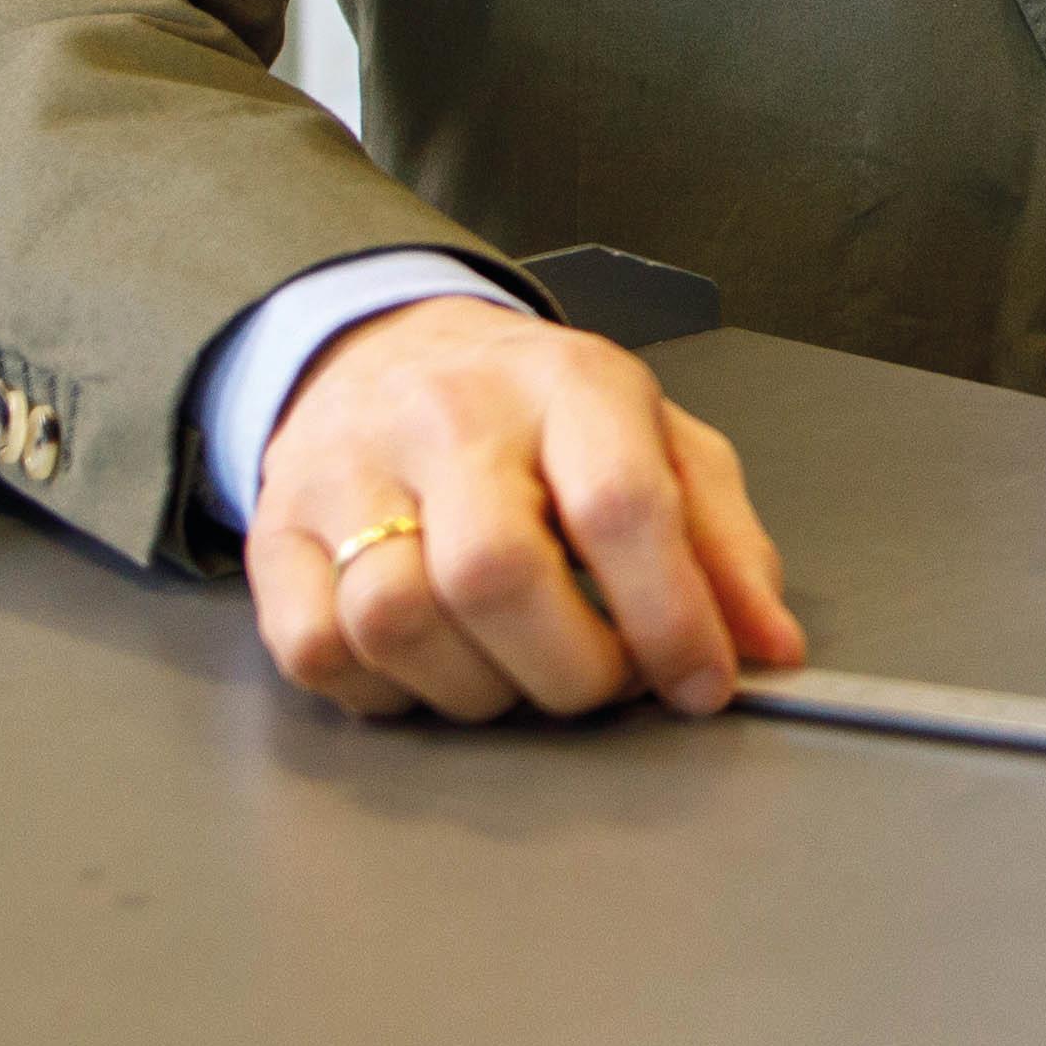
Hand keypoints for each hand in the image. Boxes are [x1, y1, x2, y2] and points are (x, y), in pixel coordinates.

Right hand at [243, 295, 801, 723]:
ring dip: (479, 690)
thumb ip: (724, 545)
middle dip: (571, 670)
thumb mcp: (660, 444)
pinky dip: (387, 693)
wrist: (392, 352)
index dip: (670, 617)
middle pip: (496, 573)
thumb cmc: (545, 417)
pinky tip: (436, 666)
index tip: (702, 685)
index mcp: (569, 384)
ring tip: (519, 671)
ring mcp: (347, 471)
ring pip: (397, 620)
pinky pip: (318, 651)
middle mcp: (449, 415)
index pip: (620, 504)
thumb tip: (771, 648)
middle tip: (601, 682)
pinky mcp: (274, 532)